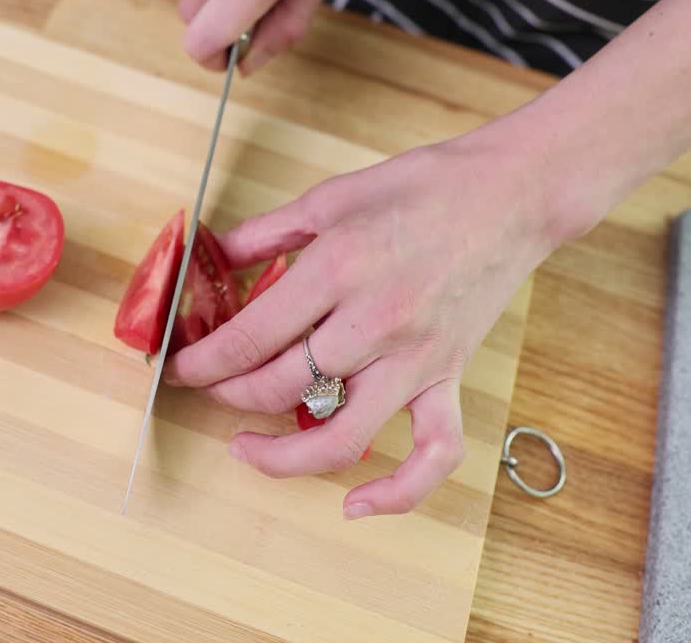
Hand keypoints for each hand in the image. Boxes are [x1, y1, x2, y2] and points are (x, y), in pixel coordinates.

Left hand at [165, 132, 560, 518]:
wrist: (512, 192)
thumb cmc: (423, 186)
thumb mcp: (328, 197)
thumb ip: (263, 234)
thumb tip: (209, 259)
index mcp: (337, 269)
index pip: (247, 339)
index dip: (200, 361)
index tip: (177, 366)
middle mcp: (373, 324)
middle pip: (278, 387)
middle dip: (225, 394)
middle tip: (206, 386)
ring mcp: (415, 359)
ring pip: (340, 437)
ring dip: (281, 457)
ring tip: (245, 449)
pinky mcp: (449, 378)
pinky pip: (432, 454)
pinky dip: (396, 492)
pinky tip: (354, 505)